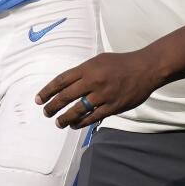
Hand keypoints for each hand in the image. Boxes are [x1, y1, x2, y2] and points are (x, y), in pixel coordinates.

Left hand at [35, 51, 161, 128]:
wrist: (145, 68)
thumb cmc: (121, 63)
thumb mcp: (99, 60)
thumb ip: (83, 71)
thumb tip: (67, 84)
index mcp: (88, 68)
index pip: (61, 80)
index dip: (47, 91)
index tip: (38, 99)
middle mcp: (93, 81)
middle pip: (66, 96)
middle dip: (52, 106)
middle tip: (45, 112)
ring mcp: (103, 95)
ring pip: (78, 110)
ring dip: (65, 118)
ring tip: (58, 122)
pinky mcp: (113, 106)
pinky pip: (93, 117)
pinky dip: (81, 123)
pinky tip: (75, 125)